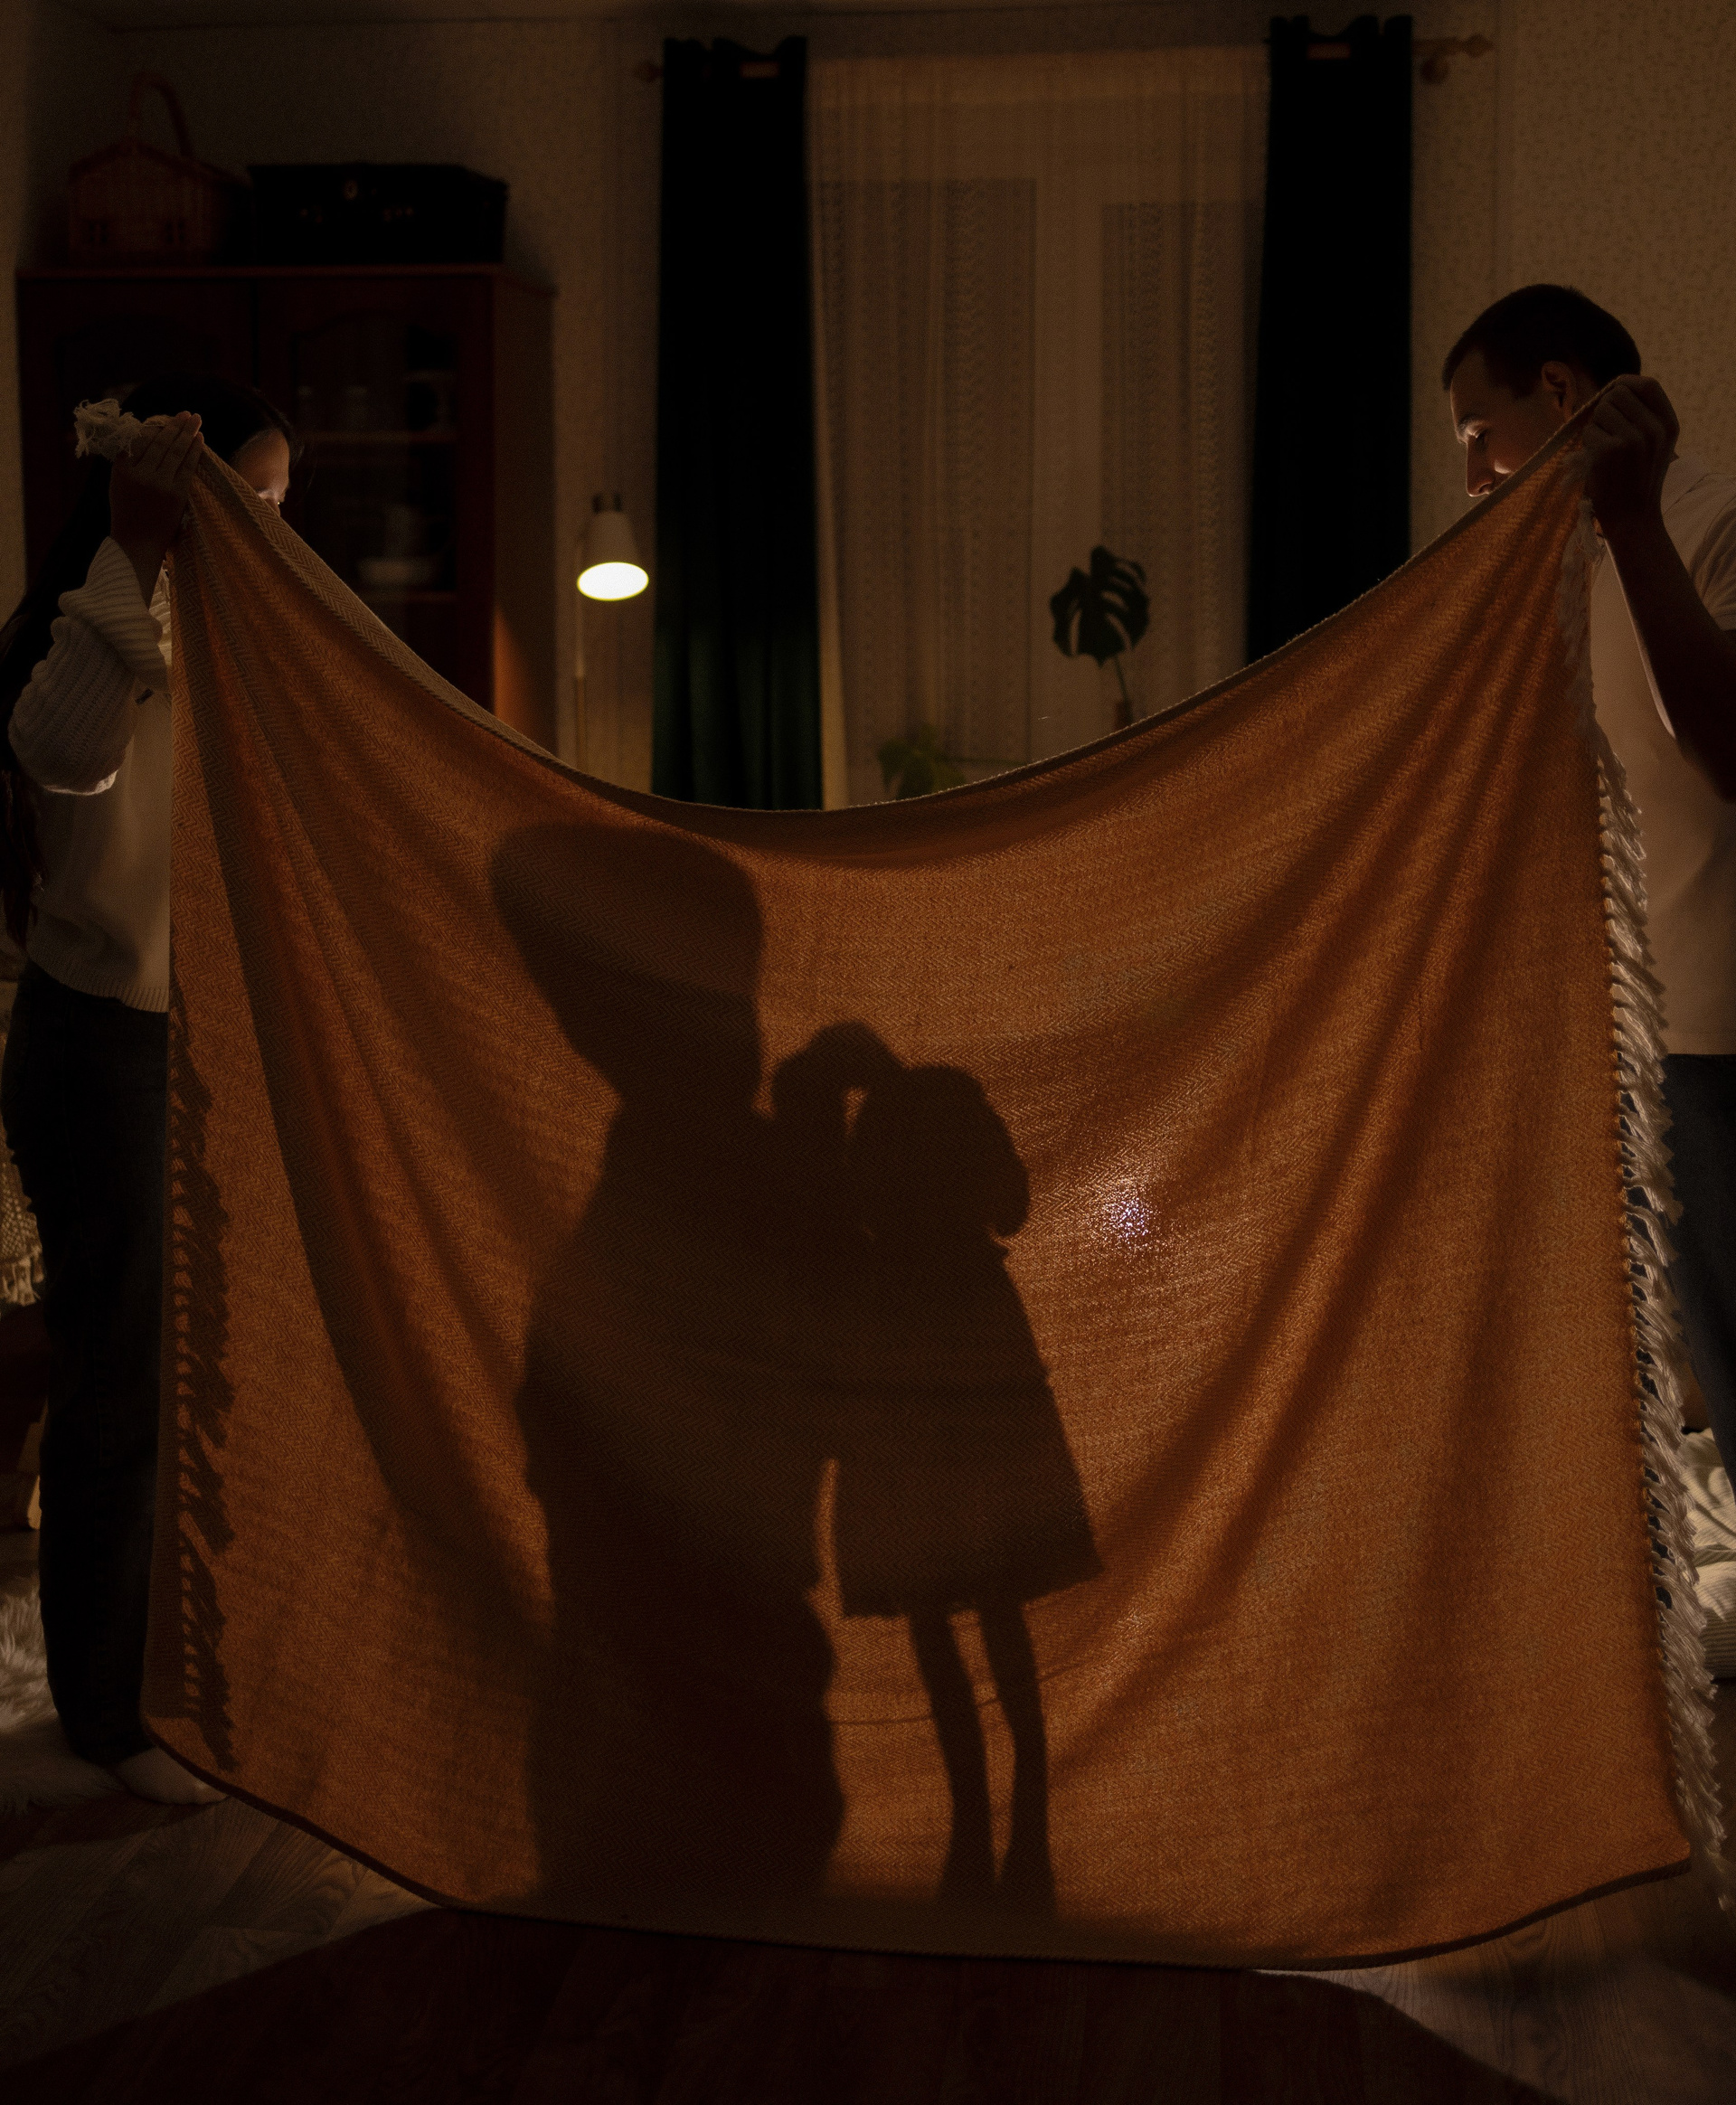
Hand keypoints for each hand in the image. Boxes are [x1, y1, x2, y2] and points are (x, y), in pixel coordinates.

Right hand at [108, 410, 204, 602]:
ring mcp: (159, 483)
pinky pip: (187, 467)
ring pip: (174, 451)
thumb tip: (144, 440)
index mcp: (122, 470)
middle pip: (159, 442)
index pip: (140, 441)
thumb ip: (129, 463)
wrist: (137, 544)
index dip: (154, 429)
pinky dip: (194, 451)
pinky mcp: (176, 494)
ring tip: (195, 419)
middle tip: (186, 413)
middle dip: (174, 425)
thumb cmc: (128, 514)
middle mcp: (139, 473)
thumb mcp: (119, 485)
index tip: (164, 419)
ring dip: (187, 433)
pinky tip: (200, 440)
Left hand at [1580, 375, 1677, 539]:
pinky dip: (1587, 444)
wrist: (1633, 518)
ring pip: (1601, 410)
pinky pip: (1589, 431)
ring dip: (1596, 427)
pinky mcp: (1608, 451)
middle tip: (1606, 431)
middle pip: (1618, 394)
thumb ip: (1645, 417)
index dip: (1627, 382)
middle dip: (1606, 409)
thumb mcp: (1656, 445)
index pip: (1648, 385)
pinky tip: (1597, 461)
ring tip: (1604, 448)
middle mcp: (1653, 429)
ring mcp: (1631, 439)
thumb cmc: (1638, 481)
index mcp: (1669, 425)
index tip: (1615, 389)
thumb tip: (1617, 388)